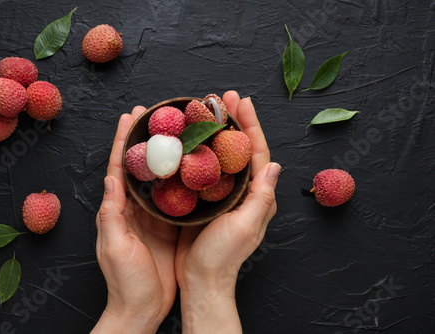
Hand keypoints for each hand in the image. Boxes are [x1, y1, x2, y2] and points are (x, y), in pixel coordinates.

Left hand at [91, 107, 178, 333]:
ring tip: (177, 133)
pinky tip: (193, 167)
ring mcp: (153, 217)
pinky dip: (182, 179)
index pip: (120, 168)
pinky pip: (176, 197)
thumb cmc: (125, 282)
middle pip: (140, 166)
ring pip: (159, 178)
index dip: (125, 141)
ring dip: (165, 154)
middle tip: (155, 115)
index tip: (132, 116)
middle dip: (146, 139)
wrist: (142, 309)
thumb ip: (112, 214)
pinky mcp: (169, 227)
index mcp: (118, 210)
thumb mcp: (115, 247)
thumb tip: (111, 178)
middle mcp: (134, 209)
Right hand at [175, 91, 279, 333]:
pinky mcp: (204, 200)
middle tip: (222, 97)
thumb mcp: (245, 227)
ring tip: (206, 111)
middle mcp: (242, 191)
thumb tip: (275, 166)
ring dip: (215, 132)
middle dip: (234, 121)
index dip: (250, 125)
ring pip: (221, 156)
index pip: (257, 152)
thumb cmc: (223, 257)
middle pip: (240, 148)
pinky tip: (188, 140)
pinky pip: (204, 169)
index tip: (241, 101)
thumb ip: (261, 197)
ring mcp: (223, 195)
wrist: (200, 280)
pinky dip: (199, 151)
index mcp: (256, 195)